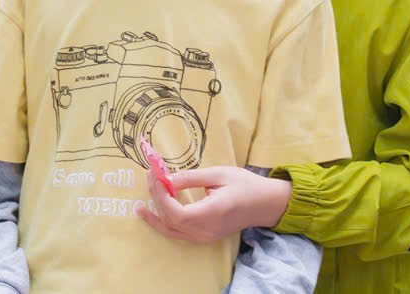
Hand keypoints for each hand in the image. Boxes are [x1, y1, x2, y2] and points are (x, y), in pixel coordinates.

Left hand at [136, 166, 290, 242]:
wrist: (264, 204)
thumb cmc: (245, 185)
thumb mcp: (218, 174)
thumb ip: (191, 178)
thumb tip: (166, 178)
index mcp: (212, 213)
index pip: (176, 211)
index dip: (160, 194)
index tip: (155, 173)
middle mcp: (206, 230)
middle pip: (170, 220)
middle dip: (155, 197)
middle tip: (150, 175)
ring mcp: (205, 237)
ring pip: (171, 231)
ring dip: (155, 213)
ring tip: (144, 196)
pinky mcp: (204, 236)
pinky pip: (178, 233)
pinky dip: (164, 221)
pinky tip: (155, 209)